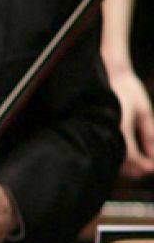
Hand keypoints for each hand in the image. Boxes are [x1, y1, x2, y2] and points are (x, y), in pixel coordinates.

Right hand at [108, 63, 153, 177]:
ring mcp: (98, 131)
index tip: (153, 167)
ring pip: (112, 158)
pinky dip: (119, 157)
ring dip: (127, 165)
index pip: (131, 158)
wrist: (107, 73)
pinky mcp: (94, 130)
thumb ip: (149, 135)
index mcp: (119, 128)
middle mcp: (106, 132)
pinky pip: (107, 149)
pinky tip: (129, 155)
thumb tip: (153, 156)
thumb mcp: (143, 112)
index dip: (145, 166)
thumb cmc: (127, 90)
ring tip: (142, 163)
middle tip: (149, 168)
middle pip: (120, 162)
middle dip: (136, 169)